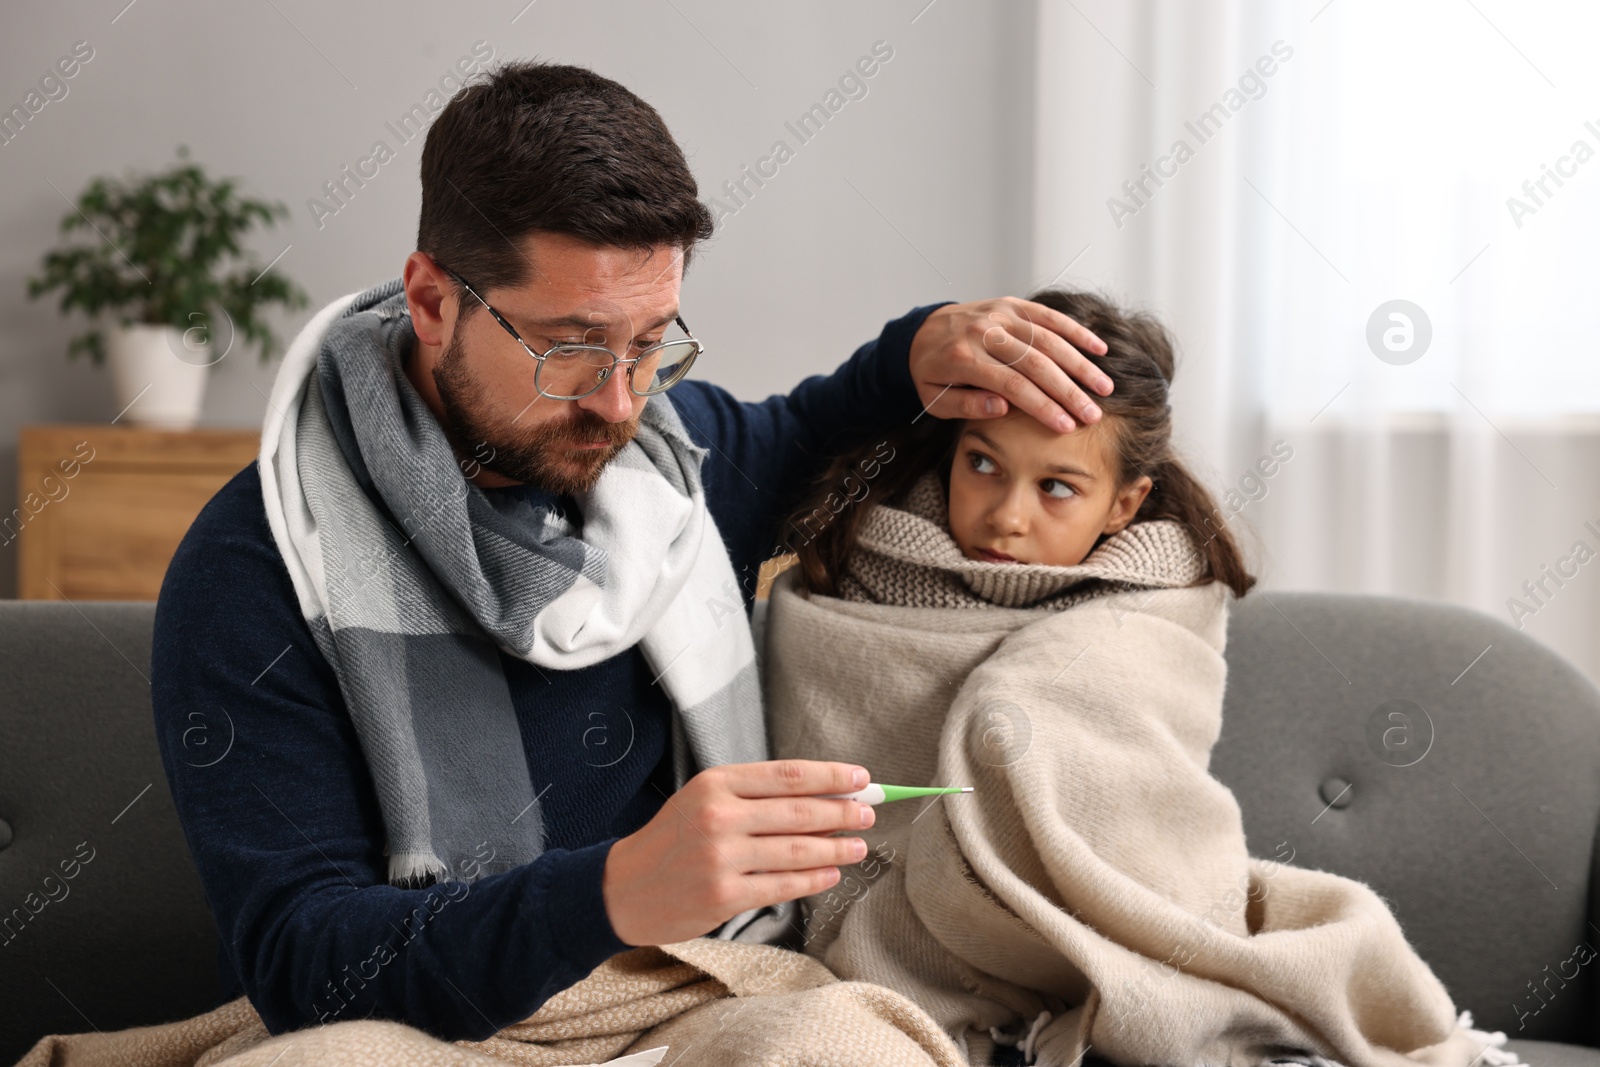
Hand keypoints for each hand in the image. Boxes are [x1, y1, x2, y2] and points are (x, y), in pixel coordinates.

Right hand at [601, 760, 876, 945]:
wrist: (624, 888)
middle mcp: (719, 816)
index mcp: (716, 784)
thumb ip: (757, 796)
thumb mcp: (704, 800)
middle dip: (843, 812)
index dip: (831, 776)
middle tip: (869, 813)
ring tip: (858, 846)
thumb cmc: (673, 839)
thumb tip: (825, 795)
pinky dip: (814, 879)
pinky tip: (831, 874)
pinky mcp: (724, 895)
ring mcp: (721, 858)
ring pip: (797, 850)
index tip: (862, 779)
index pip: (788, 775)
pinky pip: (783, 886)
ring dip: (836, 848)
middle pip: (799, 812)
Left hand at [907, 296, 1113, 430]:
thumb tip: (1003, 408)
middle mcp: (984, 332)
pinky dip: (1075, 331)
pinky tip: (1099, 348)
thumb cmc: (931, 373)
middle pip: (1035, 363)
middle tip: (1093, 415)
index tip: (1067, 427)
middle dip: (1068, 391)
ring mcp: (1000, 314)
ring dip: (1080, 364)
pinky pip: (1048, 316)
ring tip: (1104, 388)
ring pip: (1048, 339)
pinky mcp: (1011, 305)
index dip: (1042, 407)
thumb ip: (966, 405)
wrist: (920, 332)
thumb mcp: (935, 398)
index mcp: (963, 359)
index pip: (1012, 385)